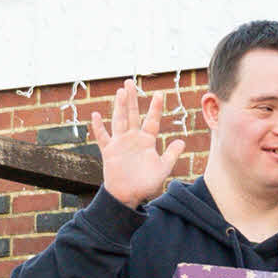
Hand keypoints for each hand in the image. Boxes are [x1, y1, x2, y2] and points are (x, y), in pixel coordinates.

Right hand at [93, 80, 188, 208]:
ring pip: (119, 120)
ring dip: (120, 106)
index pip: (152, 121)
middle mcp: (133, 138)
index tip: (159, 94)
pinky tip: (96, 115)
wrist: (128, 196)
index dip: (155, 108)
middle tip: (130, 82)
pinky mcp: (109, 151)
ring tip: (120, 91)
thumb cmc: (146, 184)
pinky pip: (103, 137)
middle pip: (133, 115)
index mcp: (147, 141)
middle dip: (132, 99)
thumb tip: (182, 142)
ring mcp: (120, 143)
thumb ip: (171, 155)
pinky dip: (98, 127)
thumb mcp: (163, 169)